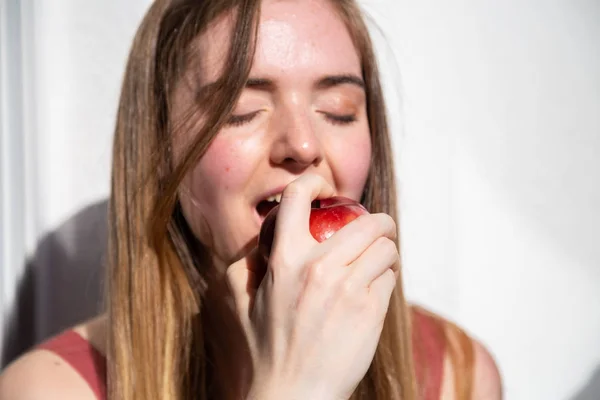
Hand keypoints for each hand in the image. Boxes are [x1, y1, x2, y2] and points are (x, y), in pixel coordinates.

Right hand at [227, 174, 398, 399]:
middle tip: (378, 229)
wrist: (294, 394)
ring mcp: (349, 289)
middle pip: (366, 222)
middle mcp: (318, 268)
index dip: (315, 181)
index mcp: (283, 260)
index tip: (327, 188)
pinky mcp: (371, 310)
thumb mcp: (240, 301)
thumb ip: (246, 264)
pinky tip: (375, 289)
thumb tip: (263, 241)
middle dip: (378, 222)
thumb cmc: (265, 350)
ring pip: (385, 247)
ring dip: (386, 250)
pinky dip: (387, 277)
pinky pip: (390, 276)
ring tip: (380, 259)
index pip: (297, 197)